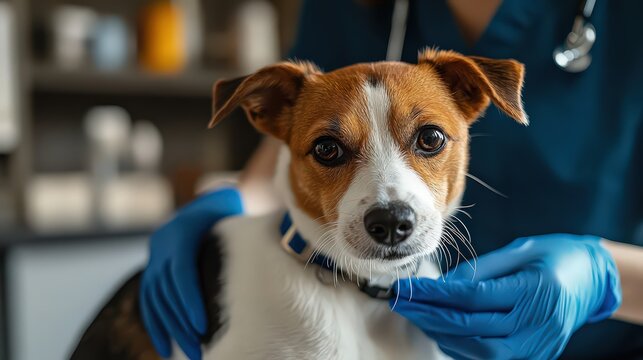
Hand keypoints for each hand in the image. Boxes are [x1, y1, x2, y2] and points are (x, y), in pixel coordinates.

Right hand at [140, 188, 243, 359]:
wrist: (210, 200)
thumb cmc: (231, 206)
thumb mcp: (234, 206)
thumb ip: (241, 217)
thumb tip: (268, 229)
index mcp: (180, 230)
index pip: (181, 271)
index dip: (190, 299)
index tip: (202, 325)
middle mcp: (161, 244)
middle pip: (168, 291)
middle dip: (183, 324)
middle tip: (201, 351)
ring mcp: (154, 258)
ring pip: (156, 300)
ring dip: (172, 330)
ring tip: (192, 354)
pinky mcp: (154, 269)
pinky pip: (149, 301)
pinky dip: (156, 324)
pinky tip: (166, 348)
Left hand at [392, 234, 621, 359]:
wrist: (593, 280)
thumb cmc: (554, 257)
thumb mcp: (520, 250)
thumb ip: (480, 269)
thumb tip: (442, 286)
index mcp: (535, 289)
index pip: (473, 297)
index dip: (434, 295)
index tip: (407, 288)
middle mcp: (538, 323)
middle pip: (471, 327)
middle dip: (429, 316)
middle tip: (401, 302)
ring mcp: (538, 345)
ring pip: (478, 350)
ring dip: (441, 333)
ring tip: (417, 314)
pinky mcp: (534, 356)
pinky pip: (490, 359)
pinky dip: (460, 346)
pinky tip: (441, 330)